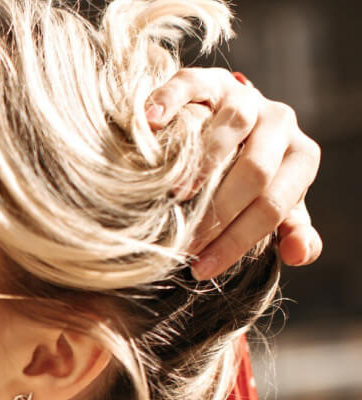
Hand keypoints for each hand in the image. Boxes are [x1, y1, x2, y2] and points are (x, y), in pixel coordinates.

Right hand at [145, 67, 321, 278]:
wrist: (230, 124)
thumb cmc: (251, 177)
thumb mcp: (275, 205)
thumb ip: (291, 230)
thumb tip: (298, 255)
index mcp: (301, 157)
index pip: (274, 204)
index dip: (238, 240)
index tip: (202, 267)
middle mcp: (280, 122)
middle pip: (255, 170)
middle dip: (219, 213)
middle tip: (184, 244)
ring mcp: (244, 96)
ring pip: (231, 126)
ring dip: (201, 165)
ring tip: (174, 197)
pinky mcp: (208, 80)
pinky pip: (191, 84)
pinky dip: (169, 101)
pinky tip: (150, 124)